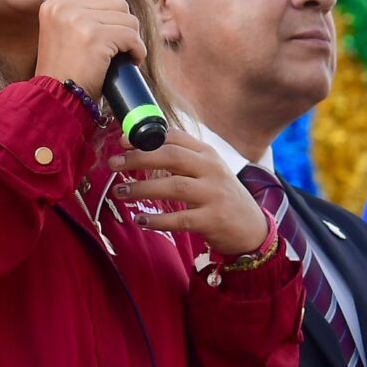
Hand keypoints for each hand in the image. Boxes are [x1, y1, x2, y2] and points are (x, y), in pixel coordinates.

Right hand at [32, 0, 143, 94]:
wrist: (56, 100)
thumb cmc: (64, 73)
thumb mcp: (61, 34)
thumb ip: (78, 15)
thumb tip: (117, 6)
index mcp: (54, 5)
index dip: (112, 3)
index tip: (114, 23)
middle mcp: (63, 7)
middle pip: (116, 1)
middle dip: (125, 23)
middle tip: (121, 44)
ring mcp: (78, 20)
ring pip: (127, 17)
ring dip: (132, 38)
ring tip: (124, 54)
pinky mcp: (94, 37)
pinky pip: (131, 36)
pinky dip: (137, 50)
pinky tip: (131, 60)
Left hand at [106, 131, 271, 257]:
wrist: (252, 228)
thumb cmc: (221, 196)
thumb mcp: (207, 171)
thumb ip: (182, 160)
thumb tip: (141, 149)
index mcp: (208, 154)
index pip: (175, 137)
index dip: (146, 137)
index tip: (122, 141)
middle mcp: (212, 170)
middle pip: (171, 157)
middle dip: (139, 158)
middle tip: (113, 164)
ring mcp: (214, 195)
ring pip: (173, 186)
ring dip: (142, 188)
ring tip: (120, 191)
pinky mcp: (213, 220)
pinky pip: (180, 219)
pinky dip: (158, 220)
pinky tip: (140, 220)